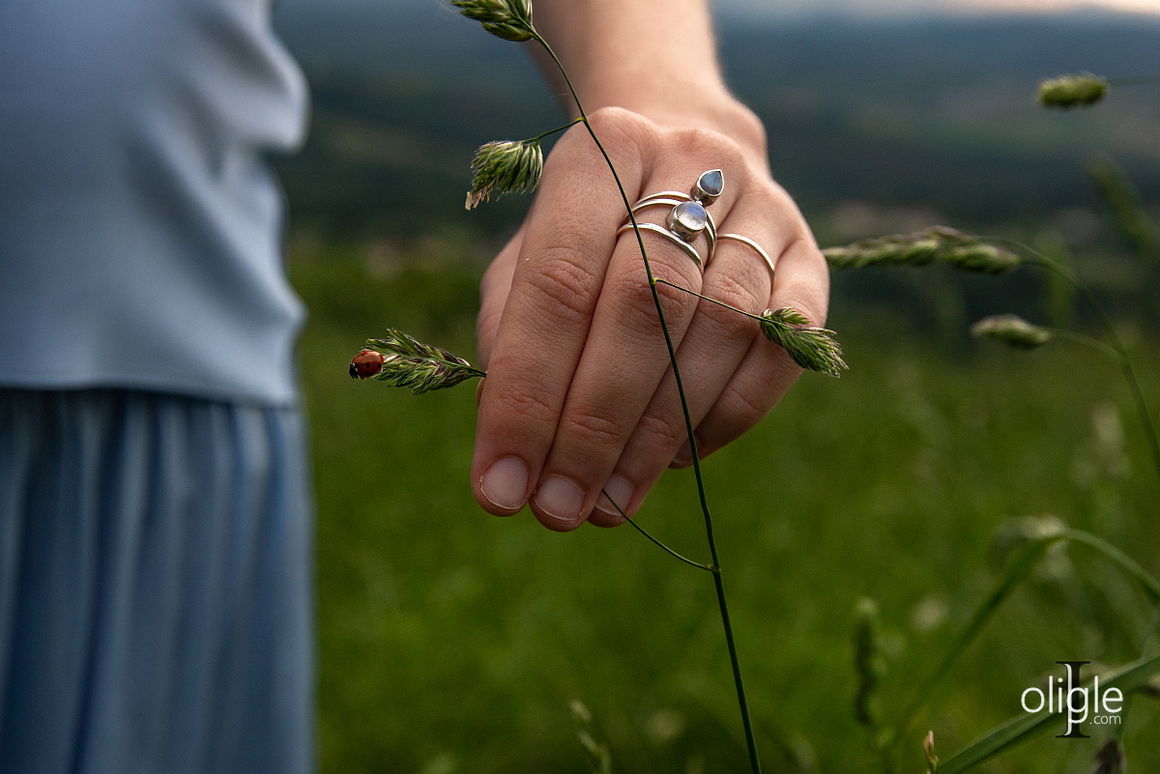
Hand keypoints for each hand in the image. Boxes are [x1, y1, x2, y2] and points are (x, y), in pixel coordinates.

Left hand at [471, 103, 828, 529]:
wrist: (685, 159)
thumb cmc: (588, 231)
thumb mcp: (526, 260)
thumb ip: (513, 338)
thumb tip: (516, 451)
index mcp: (603, 150)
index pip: (558, 284)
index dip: (527, 395)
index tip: (499, 487)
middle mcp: (692, 162)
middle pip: (645, 308)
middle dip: (593, 425)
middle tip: (559, 509)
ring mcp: (764, 208)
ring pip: (718, 332)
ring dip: (657, 435)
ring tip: (608, 502)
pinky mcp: (810, 259)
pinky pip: (778, 351)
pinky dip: (725, 418)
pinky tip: (673, 459)